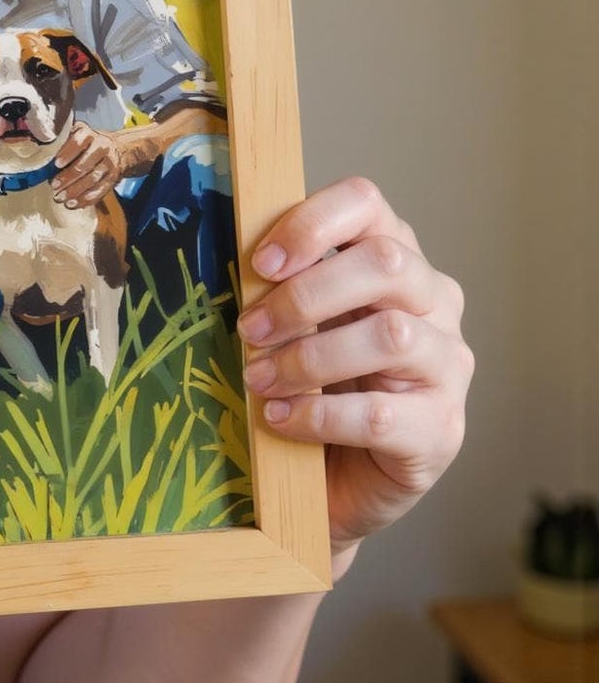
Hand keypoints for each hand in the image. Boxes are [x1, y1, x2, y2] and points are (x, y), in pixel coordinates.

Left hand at [52, 124, 133, 207]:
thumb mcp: (76, 135)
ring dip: (75, 191)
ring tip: (60, 198)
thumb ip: (61, 143)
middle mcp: (102, 147)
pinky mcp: (113, 178)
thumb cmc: (88, 144)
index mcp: (89, 134)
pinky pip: (100, 190)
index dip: (67, 153)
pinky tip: (73, 204)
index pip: (78, 142)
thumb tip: (41, 158)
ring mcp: (109, 163)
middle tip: (54, 186)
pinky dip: (85, 199)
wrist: (118, 149)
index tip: (56, 164)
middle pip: (85, 164)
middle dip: (68, 177)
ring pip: (92, 179)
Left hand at [237, 177, 470, 564]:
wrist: (339, 478)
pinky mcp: (442, 429)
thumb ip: (283, 285)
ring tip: (258, 378)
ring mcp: (448, 366)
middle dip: (305, 295)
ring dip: (308, 356)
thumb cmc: (315, 383)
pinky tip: (279, 418)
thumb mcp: (297, 323)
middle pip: (386, 264)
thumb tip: (233, 264)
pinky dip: (318, 415)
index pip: (368, 203)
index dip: (312, 222)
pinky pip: (381, 412)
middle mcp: (436, 303)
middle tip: (248, 328)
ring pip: (391, 334)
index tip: (261, 263)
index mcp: (395, 259)